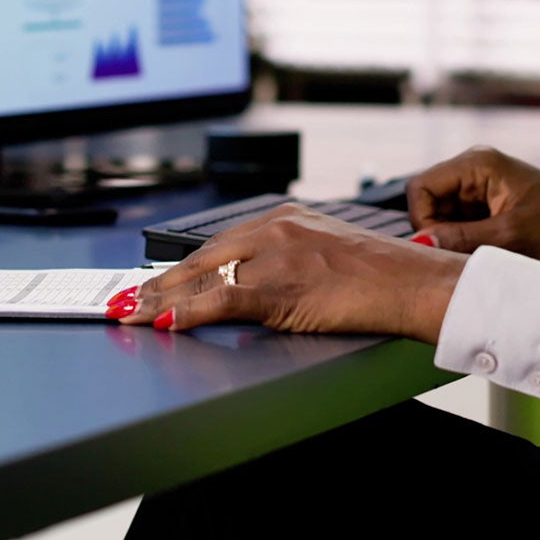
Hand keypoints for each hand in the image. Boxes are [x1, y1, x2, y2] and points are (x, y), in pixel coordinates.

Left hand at [124, 205, 465, 341]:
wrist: (414, 281)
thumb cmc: (380, 275)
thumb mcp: (324, 254)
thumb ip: (285, 263)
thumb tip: (246, 288)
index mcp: (284, 218)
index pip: (216, 245)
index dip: (178, 268)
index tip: (151, 281)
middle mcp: (275, 228)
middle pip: (201, 258)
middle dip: (158, 283)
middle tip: (124, 300)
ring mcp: (277, 255)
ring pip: (204, 279)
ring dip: (161, 300)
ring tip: (131, 314)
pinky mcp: (283, 285)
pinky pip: (224, 301)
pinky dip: (190, 313)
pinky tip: (167, 322)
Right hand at [407, 146, 539, 268]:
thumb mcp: (510, 237)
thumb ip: (462, 238)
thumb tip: (420, 242)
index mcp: (476, 163)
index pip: (421, 187)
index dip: (423, 219)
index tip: (439, 246)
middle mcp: (474, 167)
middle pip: (429, 200)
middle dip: (439, 230)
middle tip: (462, 254)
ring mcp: (480, 183)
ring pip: (443, 213)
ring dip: (454, 236)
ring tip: (481, 252)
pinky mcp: (487, 200)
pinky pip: (460, 219)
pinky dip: (466, 238)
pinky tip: (487, 249)